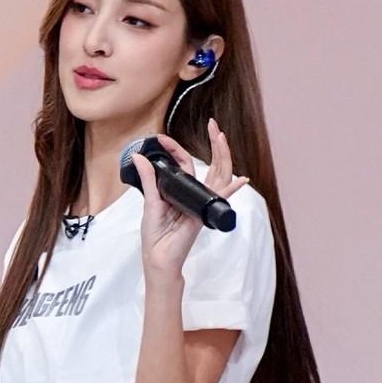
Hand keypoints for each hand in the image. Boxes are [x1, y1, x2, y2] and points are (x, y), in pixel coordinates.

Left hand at [130, 118, 248, 278]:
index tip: (161, 138)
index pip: (183, 164)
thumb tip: (139, 157)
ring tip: (222, 137)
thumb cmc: (155, 236)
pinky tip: (242, 180)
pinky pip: (220, 199)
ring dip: (223, 156)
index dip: (175, 149)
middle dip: (214, 145)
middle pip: (209, 166)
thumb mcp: (149, 202)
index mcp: (181, 191)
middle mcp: (193, 195)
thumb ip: (148, 179)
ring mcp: (201, 203)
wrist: (159, 257)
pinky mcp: (203, 213)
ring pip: (218, 175)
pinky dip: (232, 190)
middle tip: (213, 125)